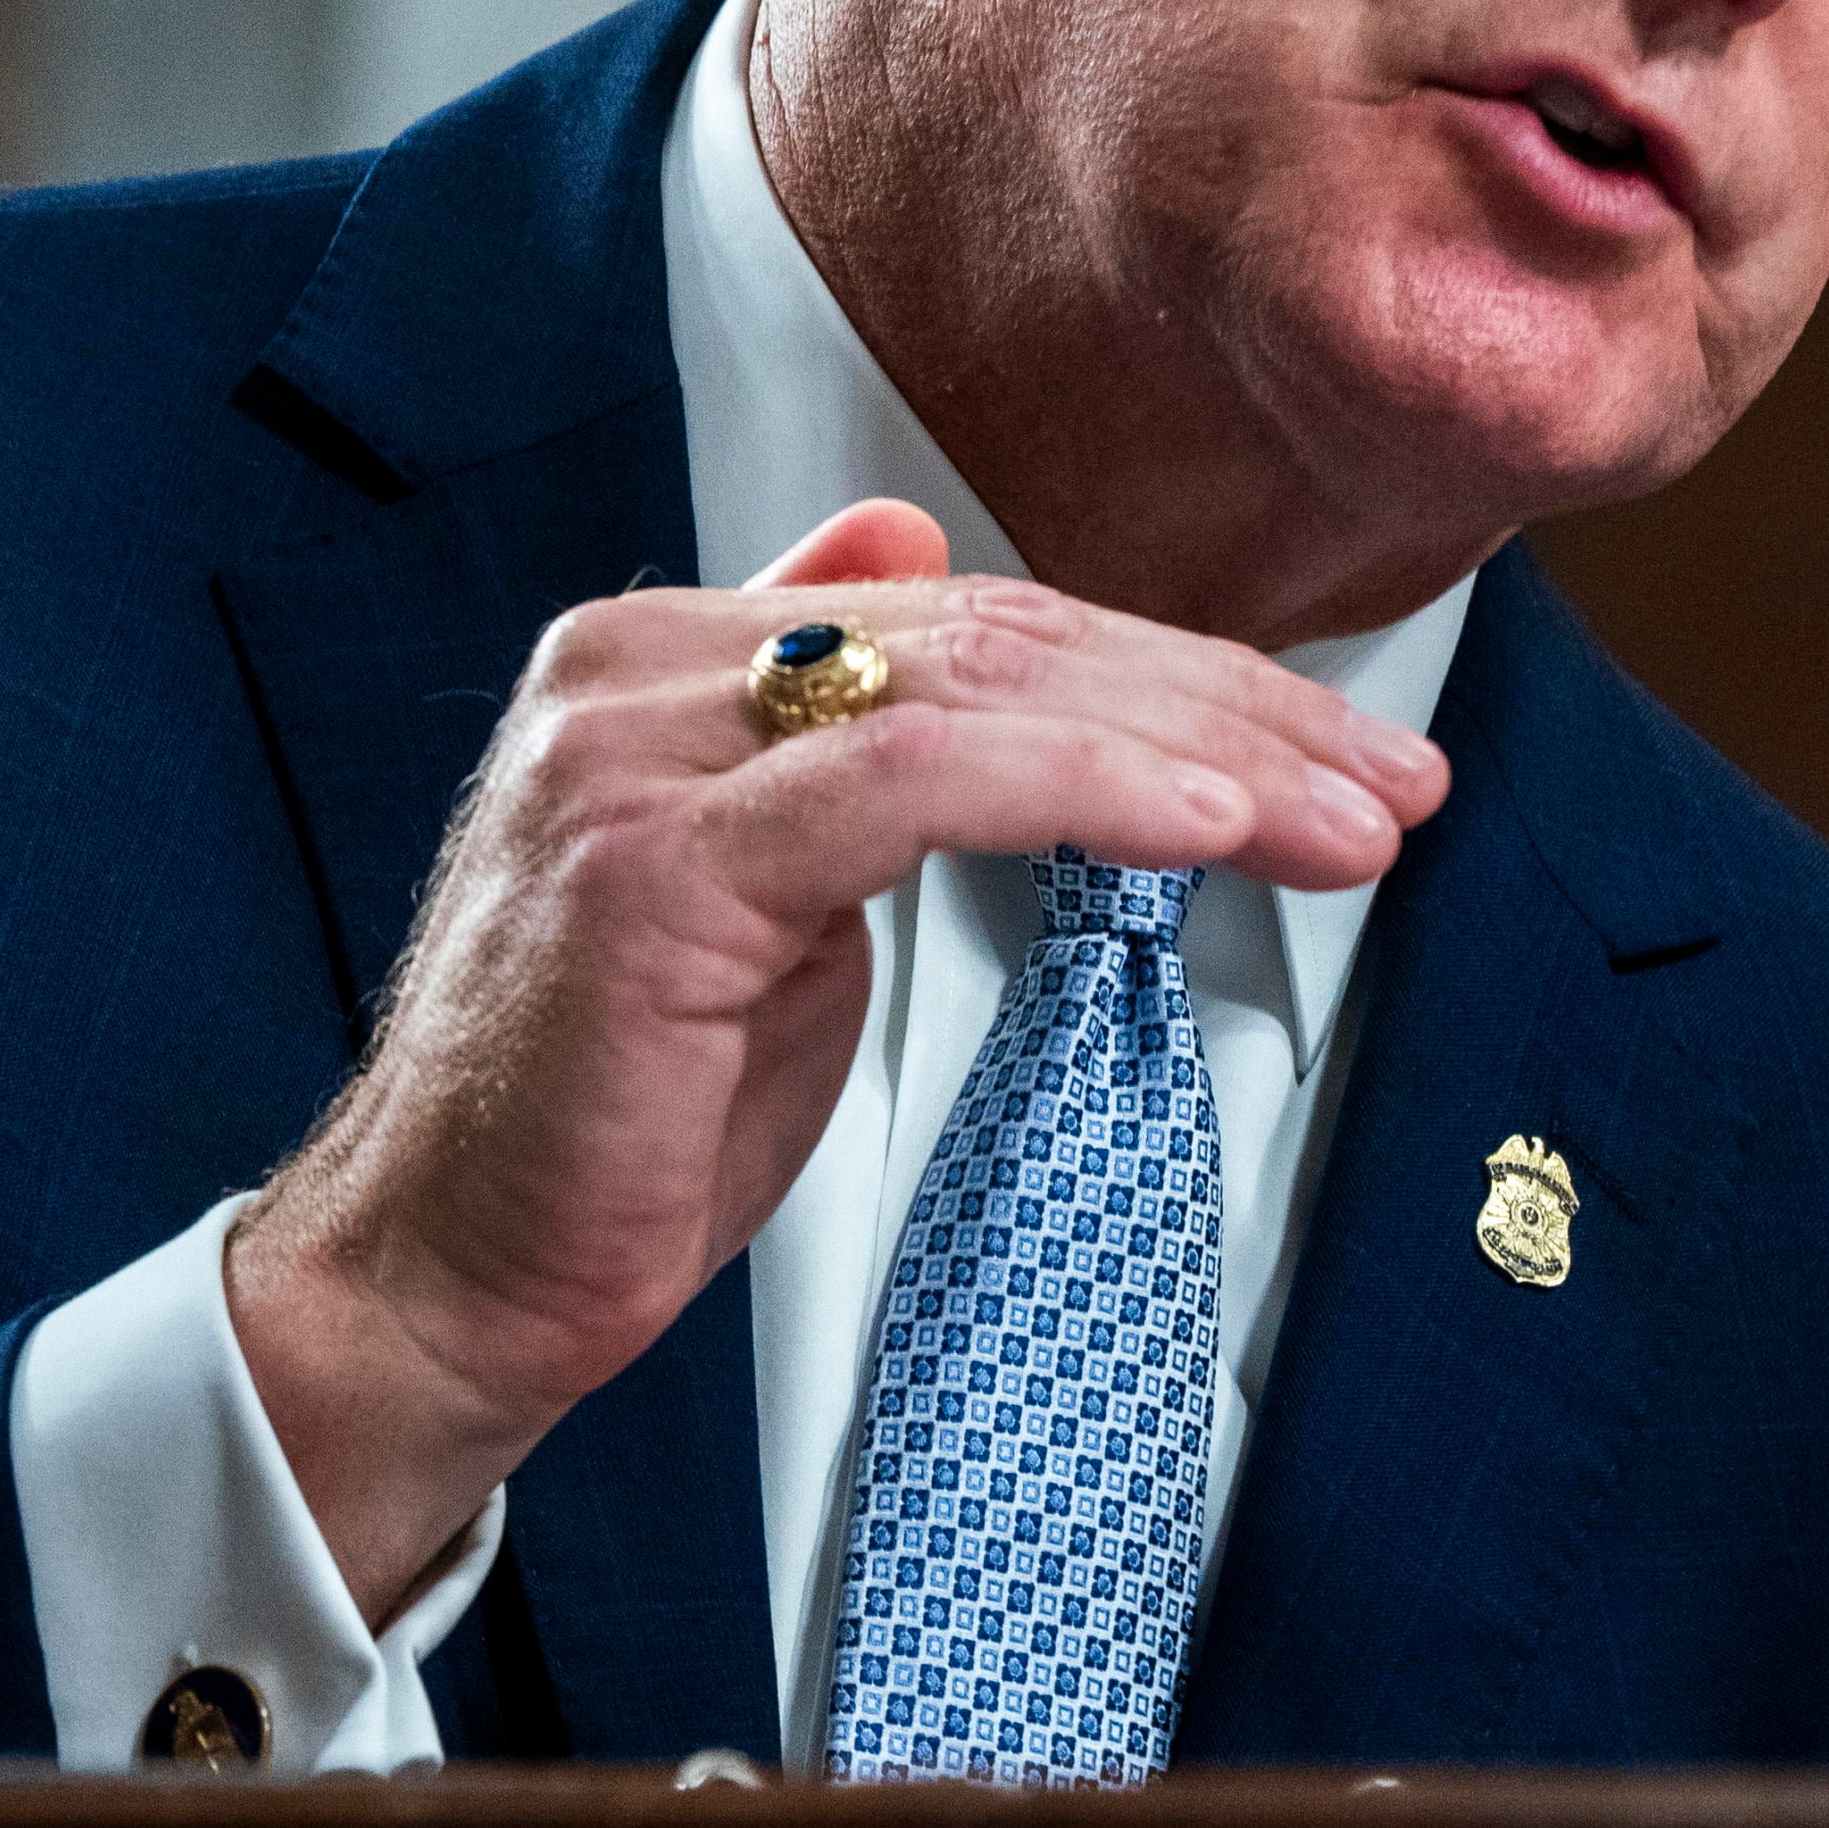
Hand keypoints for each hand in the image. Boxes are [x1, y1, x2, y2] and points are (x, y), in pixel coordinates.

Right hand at [225, 498, 1449, 1616]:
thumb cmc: (609, 1122)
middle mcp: (633, 668)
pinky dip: (1085, 789)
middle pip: (996, 638)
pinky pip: (913, 782)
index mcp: (659, 655)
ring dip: (1202, 750)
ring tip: (1352, 816)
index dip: (1168, 674)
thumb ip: (838, 732)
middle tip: (1390, 780)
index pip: (971, 623)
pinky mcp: (651, 859)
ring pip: (976, 690)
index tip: (1325, 751)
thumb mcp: (759, 895)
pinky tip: (1212, 821)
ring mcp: (632, 751)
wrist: (438, 1279)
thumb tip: (906, 548)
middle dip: (1225, 705)